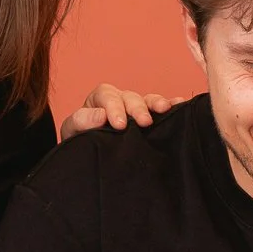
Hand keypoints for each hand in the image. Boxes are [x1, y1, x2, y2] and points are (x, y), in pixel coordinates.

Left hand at [59, 84, 185, 138]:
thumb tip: (101, 116)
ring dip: (156, 104)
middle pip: (131, 97)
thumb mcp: (73, 130)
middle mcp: (121, 100)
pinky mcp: (150, 120)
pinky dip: (171, 106)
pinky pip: (161, 110)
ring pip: (147, 101)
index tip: (119, 125)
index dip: (114, 108)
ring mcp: (137, 109)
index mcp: (100, 99)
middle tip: (143, 122)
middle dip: (138, 108)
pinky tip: (179, 104)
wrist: (89, 154)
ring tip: (164, 109)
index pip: (107, 97)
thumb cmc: (80, 140)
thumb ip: (81, 121)